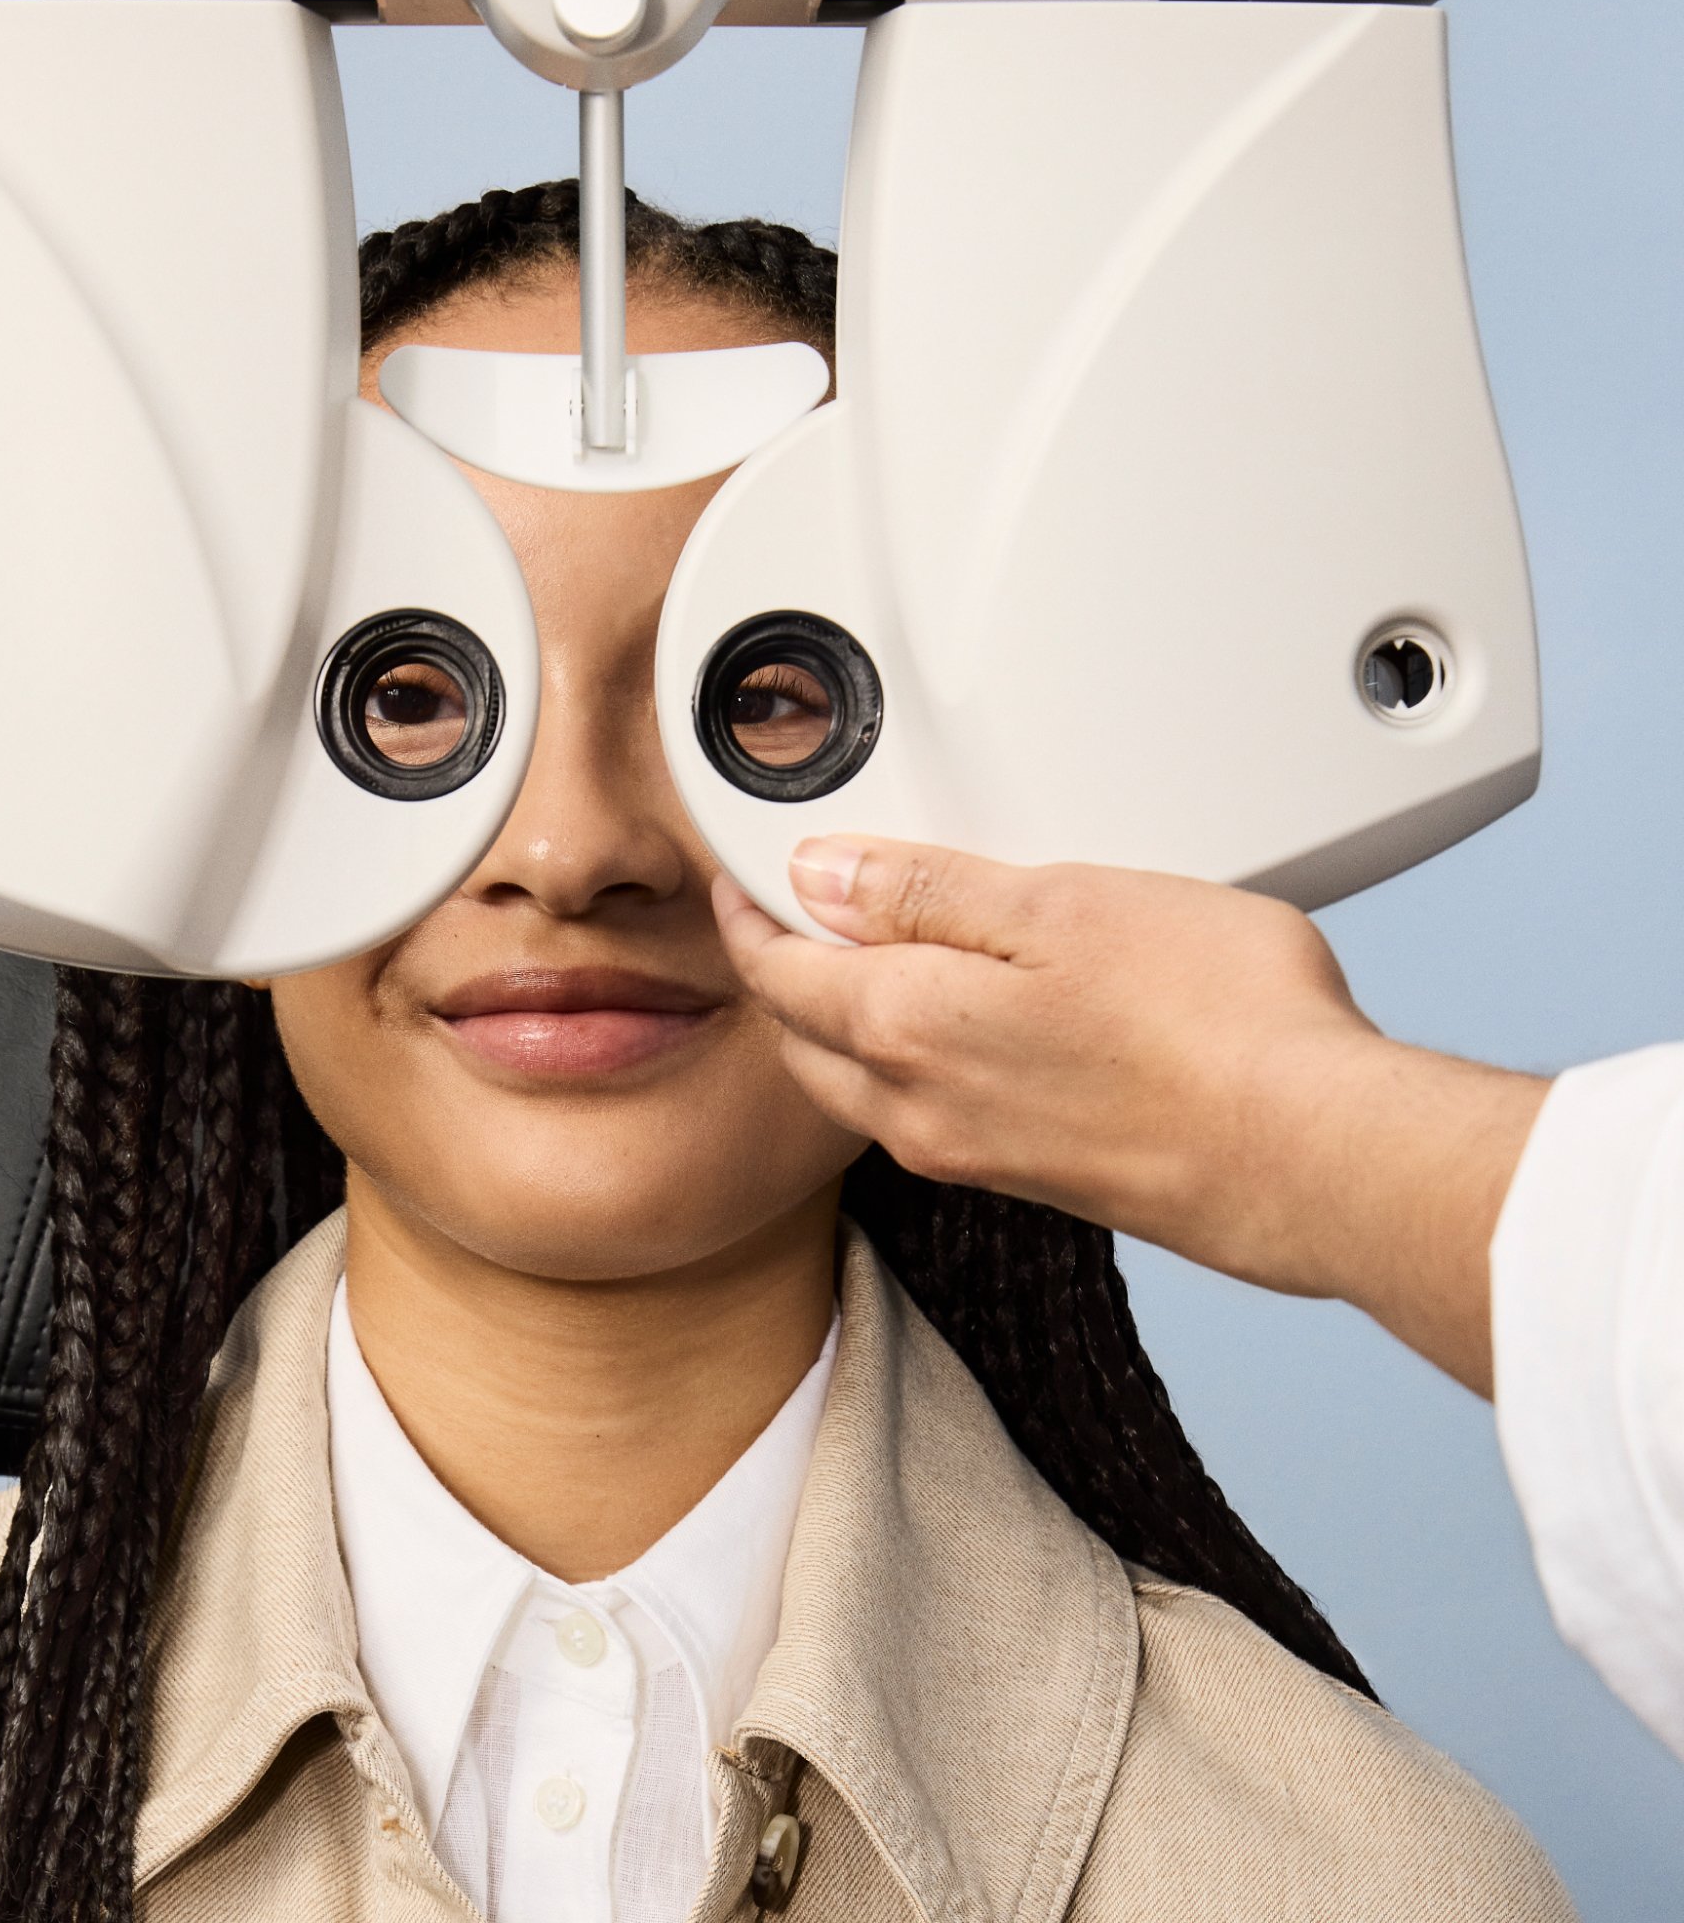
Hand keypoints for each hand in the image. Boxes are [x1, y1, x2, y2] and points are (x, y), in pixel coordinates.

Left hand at [714, 838, 1549, 1394]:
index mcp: (905, 1030)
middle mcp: (922, 1111)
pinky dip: (911, 1066)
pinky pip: (929, 1117)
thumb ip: (926, 893)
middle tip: (788, 916)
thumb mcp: (1056, 905)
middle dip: (781, 977)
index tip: (741, 881)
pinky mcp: (1036, 1180)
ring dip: (843, 1026)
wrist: (1314, 1158)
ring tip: (869, 961)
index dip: (747, 919)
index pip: (776, 975)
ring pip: (862, 1087)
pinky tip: (963, 1030)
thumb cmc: (1210, 1025)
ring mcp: (978, 1156)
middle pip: (805, 1040)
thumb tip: (820, 877)